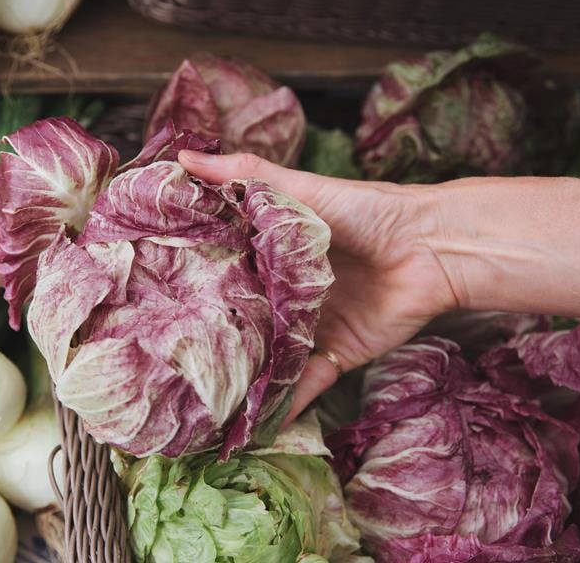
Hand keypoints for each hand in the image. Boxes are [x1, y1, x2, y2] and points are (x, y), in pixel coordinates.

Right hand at [178, 150, 460, 423]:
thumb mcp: (299, 187)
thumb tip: (183, 155)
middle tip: (164, 357)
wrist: (429, 248)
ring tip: (197, 399)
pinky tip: (251, 425)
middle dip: (214, 339)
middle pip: (244, 321)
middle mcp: (287, 295)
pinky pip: (306, 384)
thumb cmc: (365, 211)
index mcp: (273, 254)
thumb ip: (244, 174)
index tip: (150, 298)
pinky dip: (285, 405)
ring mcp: (311, 327)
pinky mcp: (337, 354)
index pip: (226, 273)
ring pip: (269, 358)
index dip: (194, 284)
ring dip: (242, 377)